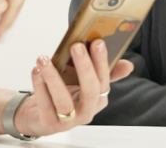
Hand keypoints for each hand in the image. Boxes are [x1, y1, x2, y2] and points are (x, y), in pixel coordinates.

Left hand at [14, 39, 133, 136]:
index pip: (104, 80)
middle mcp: (86, 111)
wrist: (39, 115)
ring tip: (44, 59)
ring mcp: (68, 121)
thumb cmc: (64, 93)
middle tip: (76, 46)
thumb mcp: (83, 82)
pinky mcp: (49, 124)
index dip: (102, 62)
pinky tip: (36, 71)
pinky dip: (39, 85)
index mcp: (98, 99)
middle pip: (90, 91)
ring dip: (53, 77)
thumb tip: (128, 65)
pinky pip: (45, 104)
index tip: (97, 42)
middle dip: (84, 67)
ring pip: (64, 100)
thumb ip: (103, 72)